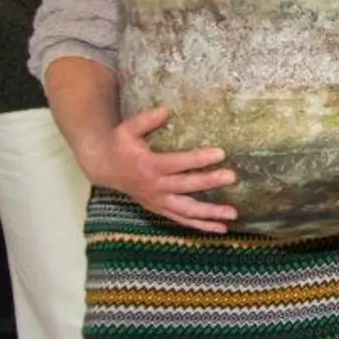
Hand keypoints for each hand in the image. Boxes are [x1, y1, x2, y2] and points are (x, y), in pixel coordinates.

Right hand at [76, 107, 236, 232]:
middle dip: (210, 182)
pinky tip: (221, 228)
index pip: (178, 163)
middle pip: (186, 187)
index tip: (221, 153)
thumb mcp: (127, 129)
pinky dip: (201, 226)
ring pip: (186, 211)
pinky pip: (182, 220)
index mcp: (149, 166)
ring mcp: (158, 201)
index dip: (199, 159)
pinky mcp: (160, 209)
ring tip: (233, 213)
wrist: (105, 168)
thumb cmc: (120, 145)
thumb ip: (146, 120)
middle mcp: (155, 187)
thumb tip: (166, 111)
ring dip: (210, 214)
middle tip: (232, 177)